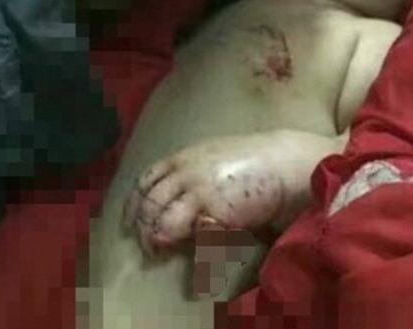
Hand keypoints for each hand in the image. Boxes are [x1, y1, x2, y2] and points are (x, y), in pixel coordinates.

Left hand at [123, 130, 341, 254]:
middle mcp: (185, 173)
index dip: (134, 203)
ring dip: (159, 240)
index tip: (131, 221)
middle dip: (142, 227)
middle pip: (150, 204)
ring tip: (161, 251)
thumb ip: (190, 172)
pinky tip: (192, 256)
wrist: (281, 161)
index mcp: (183, 157)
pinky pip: (193, 238)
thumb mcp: (212, 156)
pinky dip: (190, 250)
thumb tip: (176, 197)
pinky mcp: (215, 213)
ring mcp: (198, 193)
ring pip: (164, 223)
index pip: (145, 180)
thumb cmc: (251, 158)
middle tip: (147, 244)